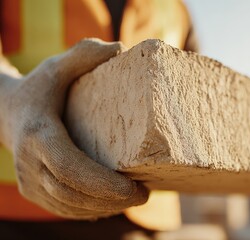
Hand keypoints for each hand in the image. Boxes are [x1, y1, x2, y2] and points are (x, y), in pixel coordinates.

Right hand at [0, 39, 148, 219]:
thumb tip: (120, 49)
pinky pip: (63, 209)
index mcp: (38, 134)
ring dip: (104, 208)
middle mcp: (29, 163)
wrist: (7, 112)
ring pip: (69, 207)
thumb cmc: (39, 90)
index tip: (136, 189)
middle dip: (111, 200)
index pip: (70, 168)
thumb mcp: (57, 66)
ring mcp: (29, 182)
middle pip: (72, 193)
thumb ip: (84, 54)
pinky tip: (111, 205)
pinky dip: (90, 211)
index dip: (103, 184)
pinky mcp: (33, 191)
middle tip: (144, 195)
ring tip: (133, 200)